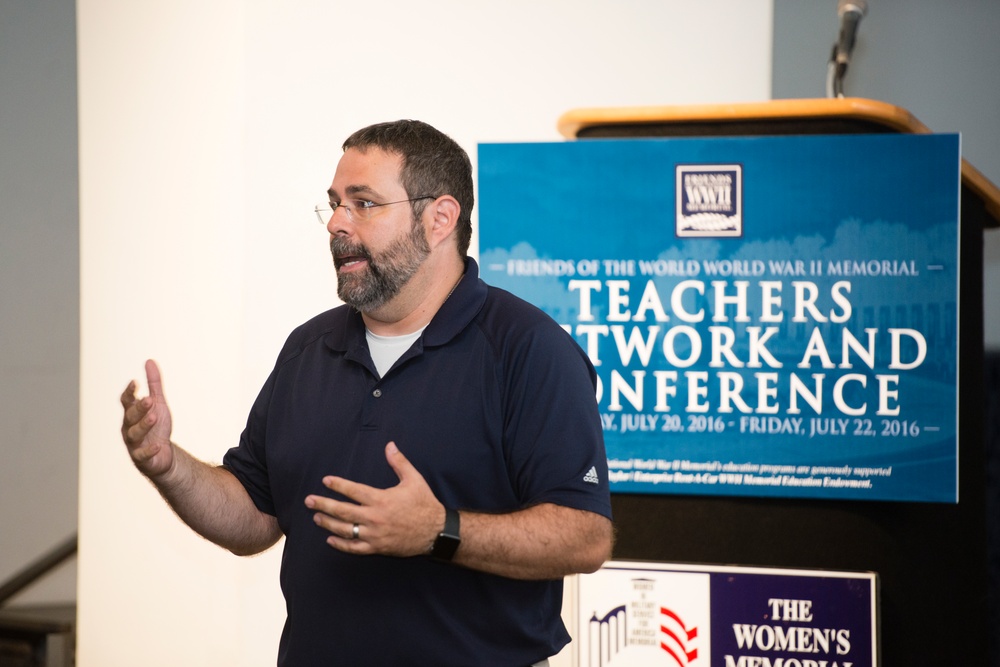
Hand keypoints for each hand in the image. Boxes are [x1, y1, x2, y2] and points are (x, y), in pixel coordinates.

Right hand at [120, 359, 174, 479]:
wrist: (162, 455)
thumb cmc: (157, 427)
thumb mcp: (158, 403)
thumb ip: (154, 384)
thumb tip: (149, 360)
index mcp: (131, 413)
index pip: (126, 401)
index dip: (129, 392)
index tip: (135, 382)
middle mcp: (129, 427)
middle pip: (130, 416)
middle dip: (139, 408)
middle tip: (149, 399)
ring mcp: (134, 443)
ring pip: (134, 433)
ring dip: (143, 425)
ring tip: (154, 417)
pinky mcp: (141, 458)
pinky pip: (143, 454)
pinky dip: (149, 450)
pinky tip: (158, 445)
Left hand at [305, 442, 444, 557]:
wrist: (435, 532)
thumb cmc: (424, 504)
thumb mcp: (414, 480)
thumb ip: (399, 462)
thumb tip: (389, 445)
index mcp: (382, 499)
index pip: (354, 491)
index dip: (338, 485)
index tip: (326, 481)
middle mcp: (375, 518)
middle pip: (343, 511)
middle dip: (324, 504)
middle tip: (309, 500)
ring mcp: (375, 535)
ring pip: (345, 530)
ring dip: (328, 524)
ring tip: (316, 517)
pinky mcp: (377, 548)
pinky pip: (355, 548)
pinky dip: (341, 545)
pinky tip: (330, 540)